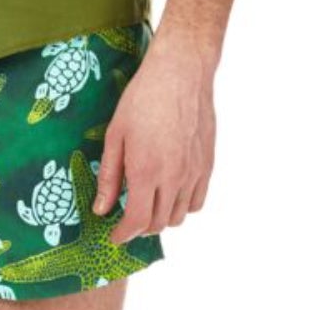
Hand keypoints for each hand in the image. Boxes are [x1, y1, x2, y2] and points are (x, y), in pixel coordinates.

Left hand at [92, 30, 217, 242]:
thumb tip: (102, 209)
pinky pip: (197, 201)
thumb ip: (110, 176)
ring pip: (180, 216)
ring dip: (161, 218)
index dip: (123, 235)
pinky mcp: (207, 164)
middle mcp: (174, 177)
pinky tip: (171, 194)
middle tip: (126, 219)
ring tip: (148, 204)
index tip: (115, 236)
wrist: (181, 73)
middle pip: (158, 223)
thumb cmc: (143, 98)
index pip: (137, 222)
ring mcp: (194, 172)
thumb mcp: (115, 135)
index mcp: (146, 171)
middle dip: (139, 228)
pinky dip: (183, 206)